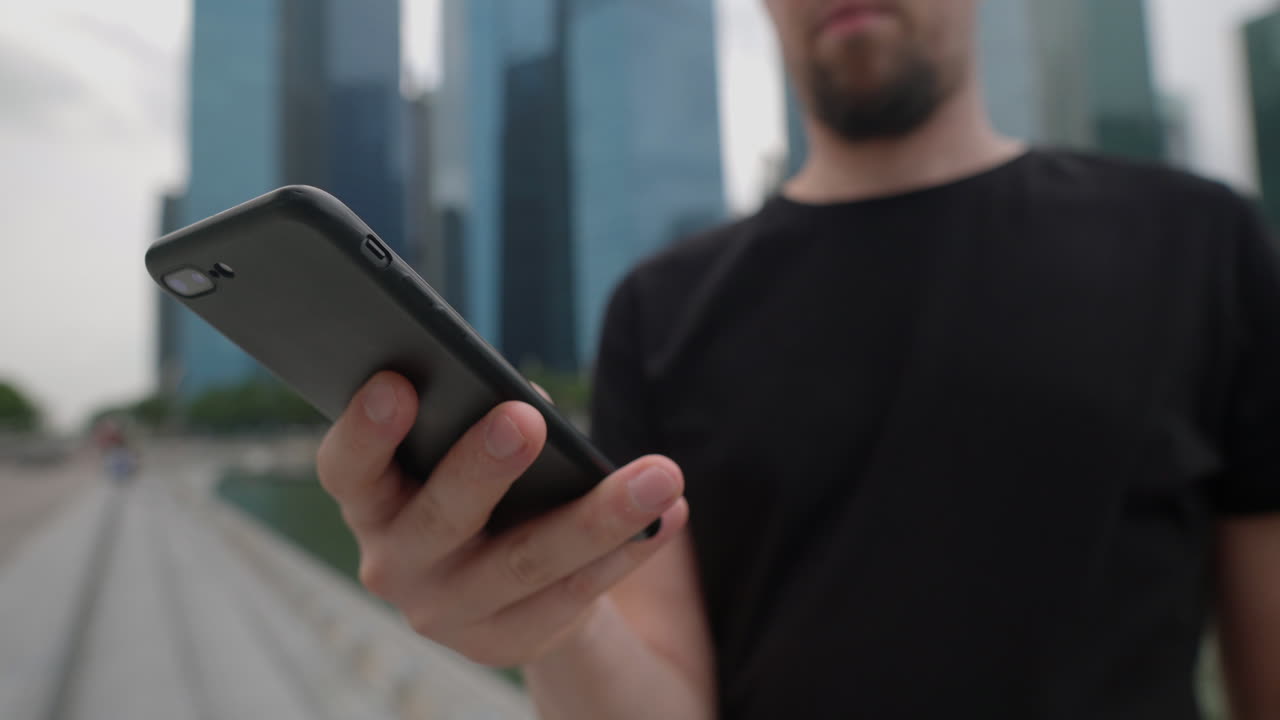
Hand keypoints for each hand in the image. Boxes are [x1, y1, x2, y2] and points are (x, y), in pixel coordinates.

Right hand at [316, 371, 688, 666]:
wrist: (496, 591)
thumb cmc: (476, 487)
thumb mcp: (459, 454)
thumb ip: (480, 421)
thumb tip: (534, 405)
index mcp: (370, 501)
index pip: (347, 468)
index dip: (364, 430)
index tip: (397, 384)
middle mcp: (394, 564)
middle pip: (441, 519)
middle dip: (483, 467)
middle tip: (524, 419)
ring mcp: (447, 613)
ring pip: (527, 562)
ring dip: (598, 517)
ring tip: (659, 475)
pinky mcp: (505, 642)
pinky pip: (574, 595)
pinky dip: (626, 552)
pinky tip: (669, 516)